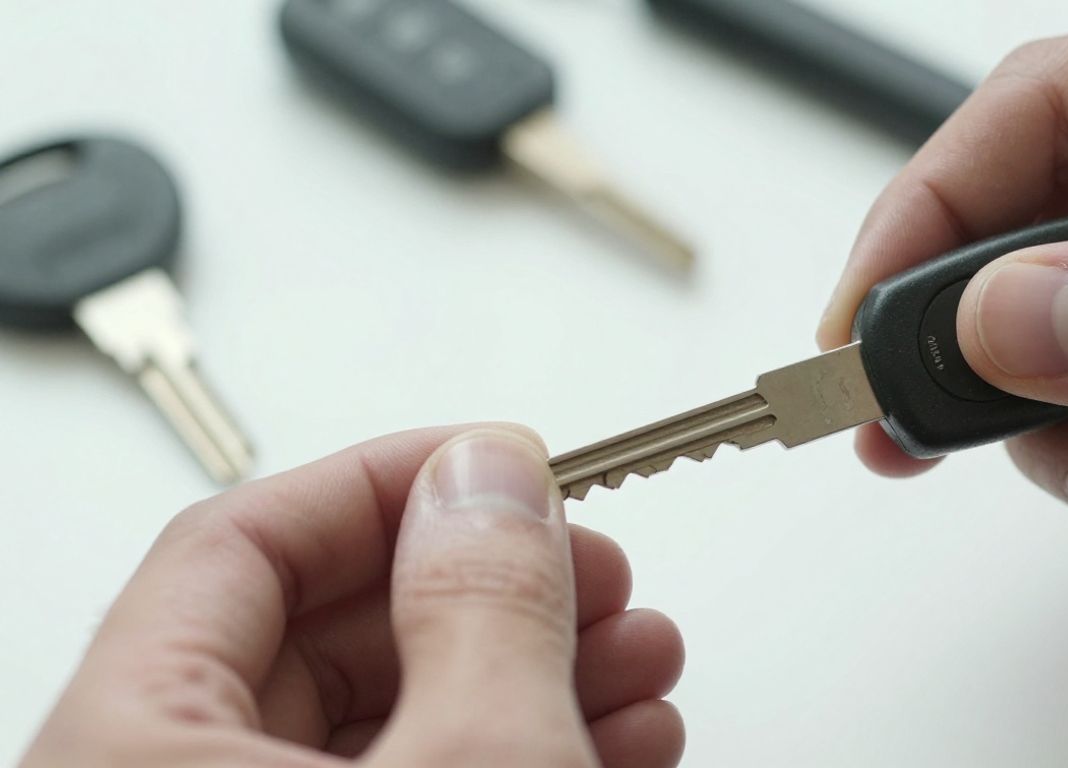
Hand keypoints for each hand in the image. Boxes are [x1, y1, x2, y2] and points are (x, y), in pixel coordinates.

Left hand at [22, 426, 684, 766]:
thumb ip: (482, 602)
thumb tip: (490, 476)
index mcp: (130, 754)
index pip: (237, 542)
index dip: (384, 481)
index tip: (498, 461)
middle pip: (327, 632)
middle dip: (493, 588)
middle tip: (592, 568)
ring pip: (390, 719)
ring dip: (531, 671)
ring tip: (638, 657)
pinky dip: (515, 750)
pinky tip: (617, 736)